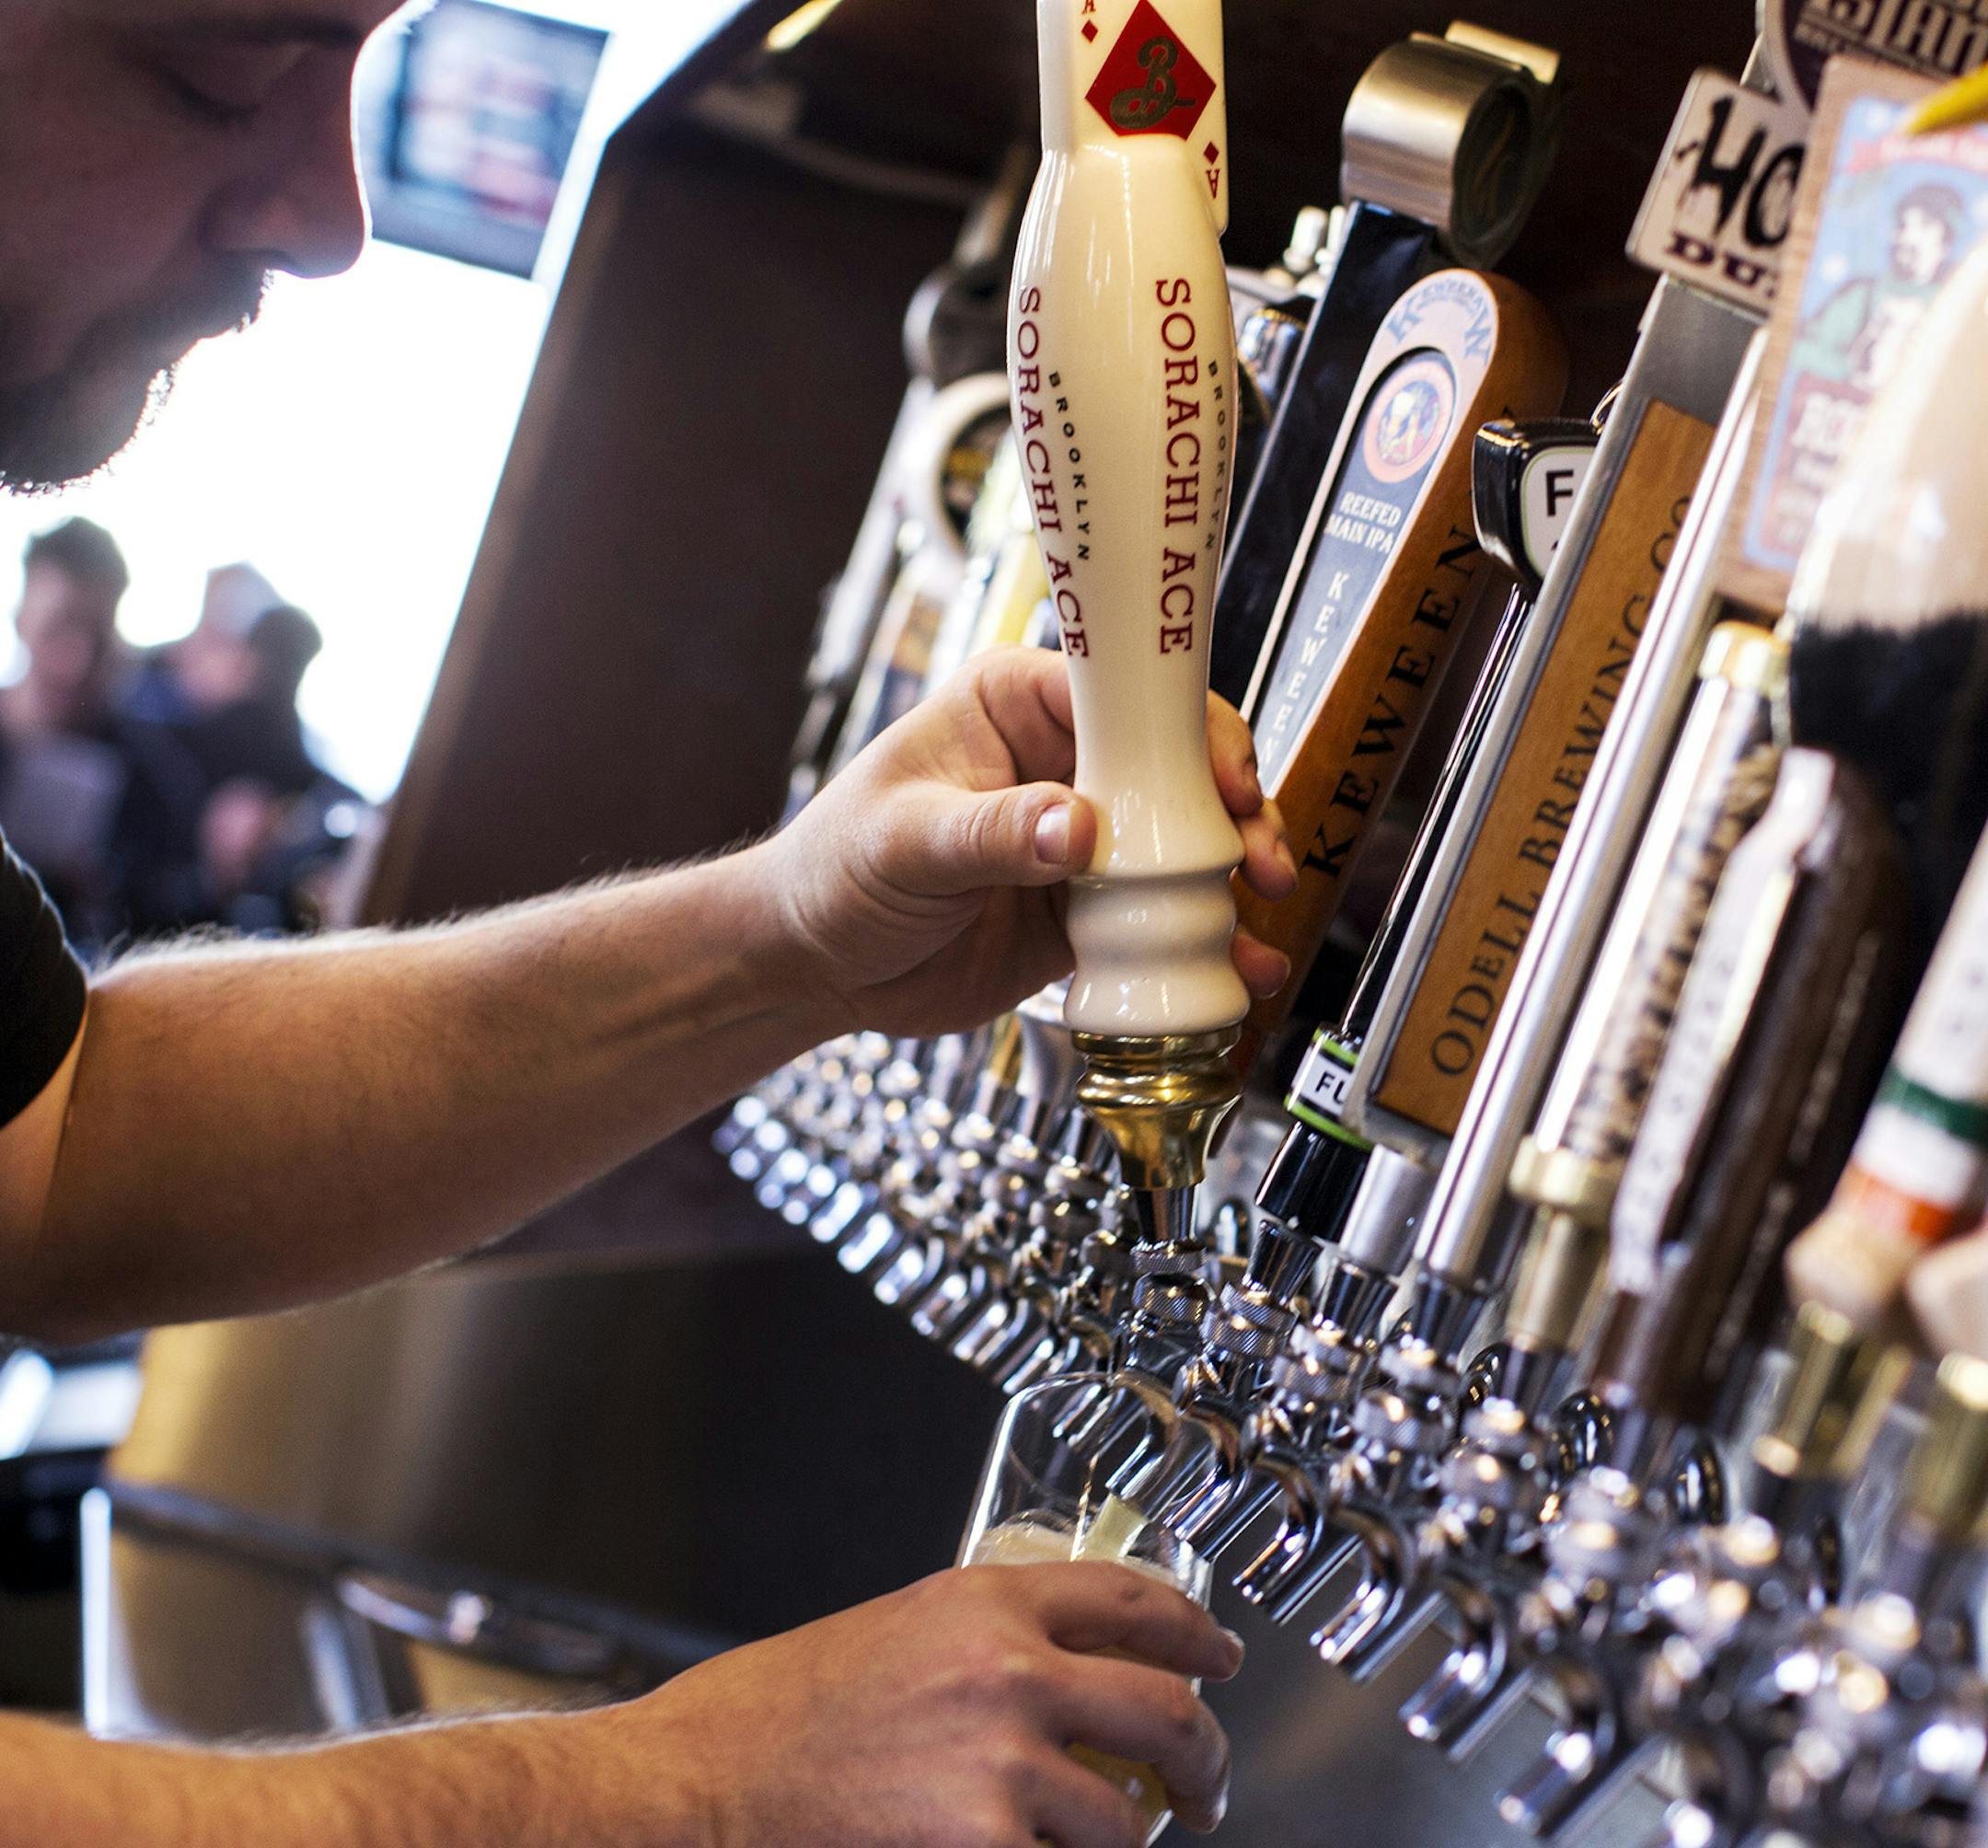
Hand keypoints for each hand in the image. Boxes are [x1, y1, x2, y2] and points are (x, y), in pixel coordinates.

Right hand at [602, 1562, 1240, 1847]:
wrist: (699, 1786)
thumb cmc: (776, 1716)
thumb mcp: (894, 1637)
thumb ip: (984, 1644)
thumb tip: (1061, 1673)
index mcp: (984, 1603)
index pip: (1133, 1600)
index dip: (1195, 1633)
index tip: (1219, 1661)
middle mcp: (1008, 1673)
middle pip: (1164, 1709)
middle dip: (1204, 1759)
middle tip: (1204, 1788)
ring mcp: (1002, 1769)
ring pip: (1123, 1819)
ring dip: (1124, 1842)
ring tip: (1101, 1847)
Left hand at [764, 647, 1296, 1036]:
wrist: (816, 966)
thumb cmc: (835, 872)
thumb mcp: (906, 842)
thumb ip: (993, 834)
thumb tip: (1079, 828)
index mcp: (1016, 705)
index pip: (1122, 693)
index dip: (1186, 730)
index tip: (1224, 780)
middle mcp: (1061, 761)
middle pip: (1175, 767)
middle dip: (1233, 808)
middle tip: (1260, 855)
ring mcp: (1082, 838)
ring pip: (1183, 843)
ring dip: (1234, 875)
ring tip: (1265, 911)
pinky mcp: (1088, 909)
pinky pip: (1162, 919)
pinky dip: (1205, 941)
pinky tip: (1239, 968)